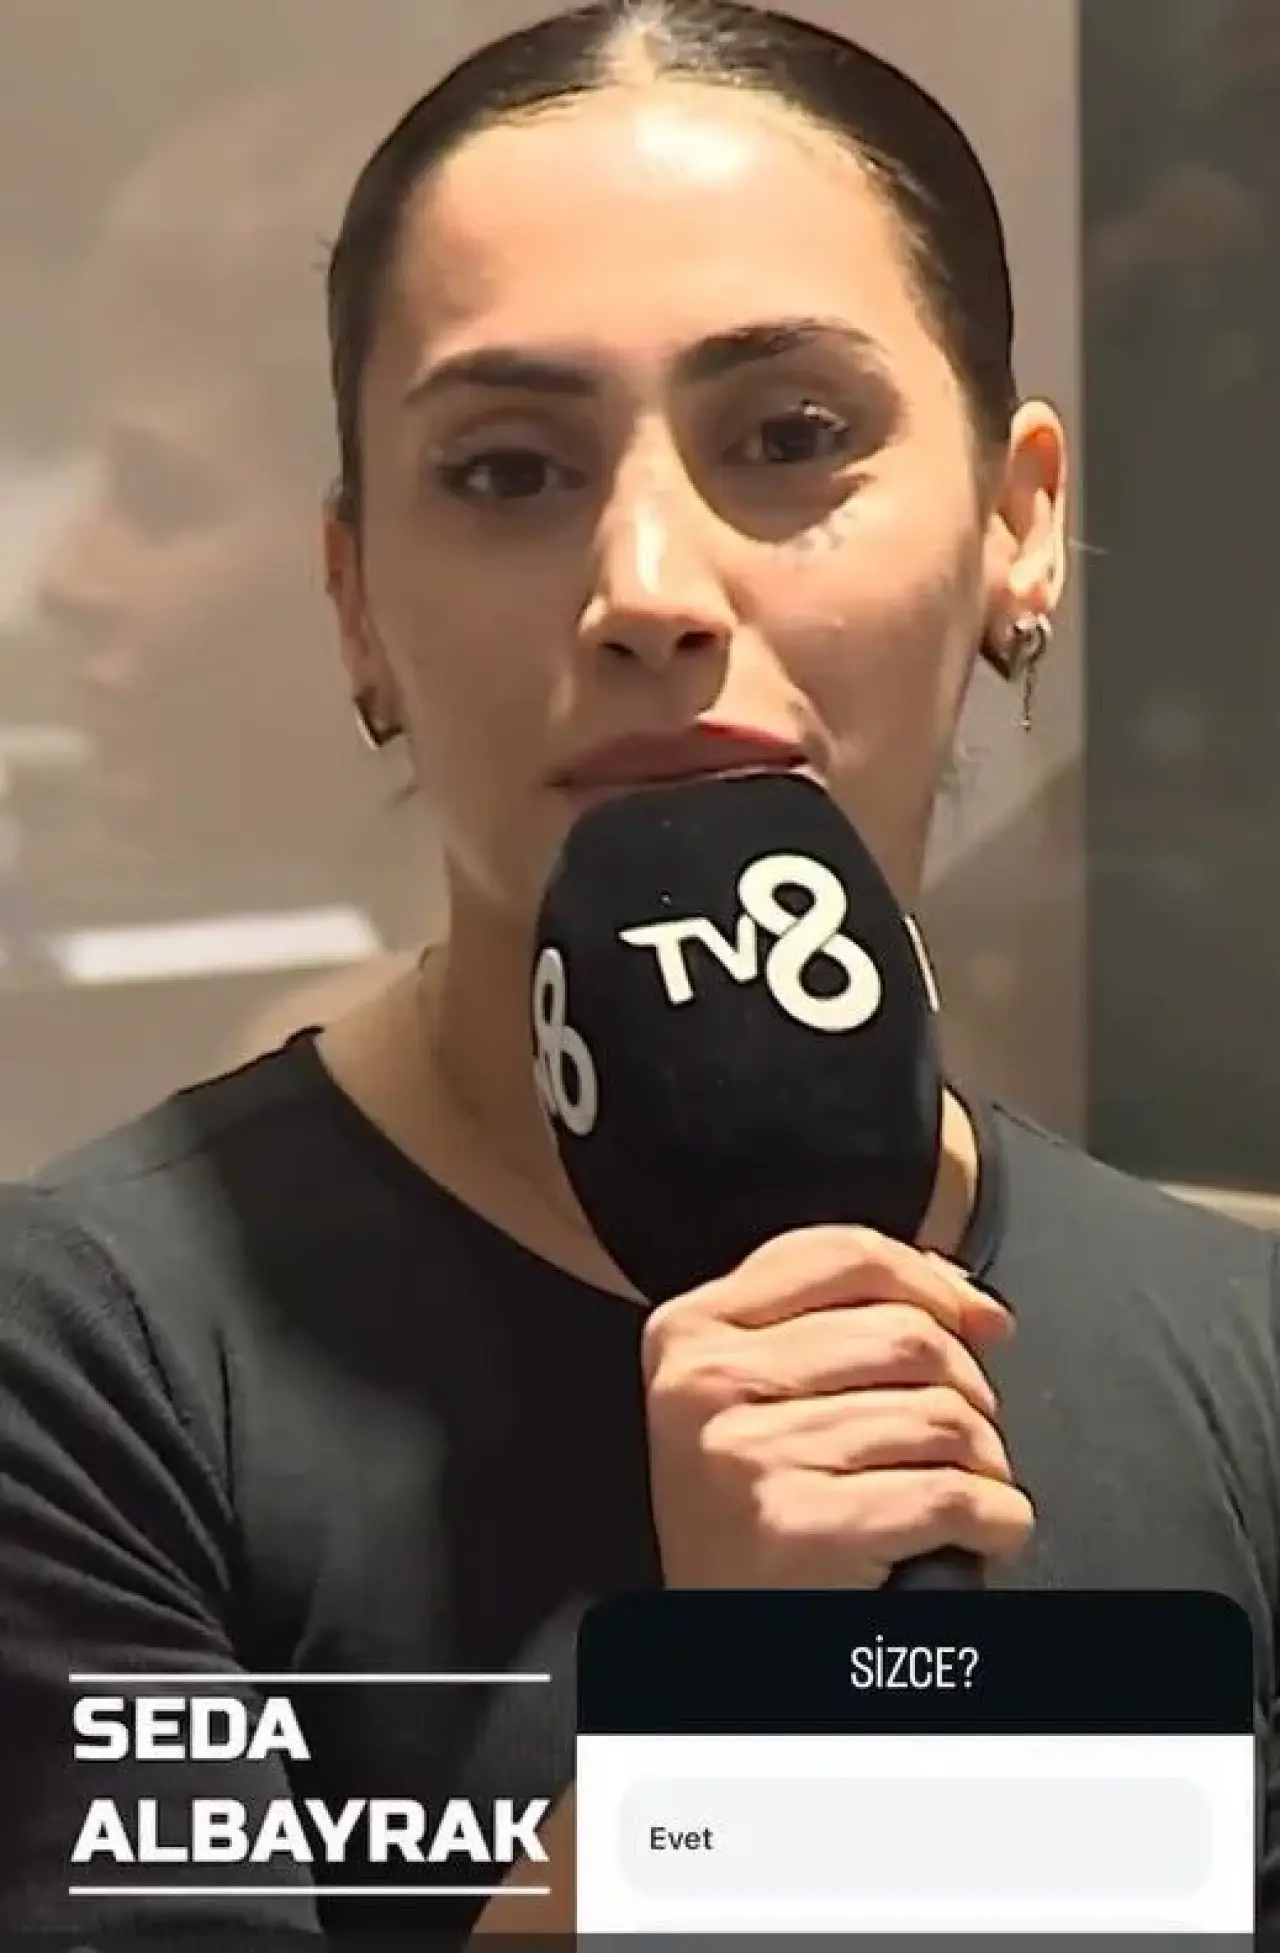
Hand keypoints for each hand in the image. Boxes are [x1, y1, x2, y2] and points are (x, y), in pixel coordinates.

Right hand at [643, 1226, 1031, 1587]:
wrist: (715, 1636)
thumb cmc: (752, 1516)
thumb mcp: (755, 1395)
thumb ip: (838, 1322)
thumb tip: (964, 1297)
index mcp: (693, 1330)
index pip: (841, 1256)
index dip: (932, 1282)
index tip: (978, 1322)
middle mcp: (707, 1383)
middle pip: (906, 1334)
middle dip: (967, 1387)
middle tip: (963, 1436)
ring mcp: (748, 1453)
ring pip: (940, 1416)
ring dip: (984, 1462)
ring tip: (964, 1490)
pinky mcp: (797, 1527)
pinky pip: (949, 1495)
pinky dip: (995, 1518)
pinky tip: (982, 1531)